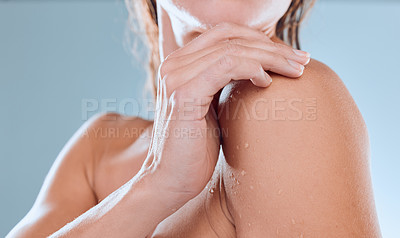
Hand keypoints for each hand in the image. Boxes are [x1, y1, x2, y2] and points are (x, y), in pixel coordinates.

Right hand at [139, 22, 309, 208]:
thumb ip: (224, 83)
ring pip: (232, 50)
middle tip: (303, 61)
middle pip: (231, 37)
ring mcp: (176, 77)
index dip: (260, 38)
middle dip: (273, 47)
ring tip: (296, 71)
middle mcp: (174, 64)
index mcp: (180, 64)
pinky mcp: (183, 94)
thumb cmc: (197, 149)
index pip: (224, 33)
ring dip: (271, 57)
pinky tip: (267, 83)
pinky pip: (225, 66)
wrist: (171, 180)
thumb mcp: (213, 107)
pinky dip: (252, 69)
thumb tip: (260, 68)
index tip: (290, 55)